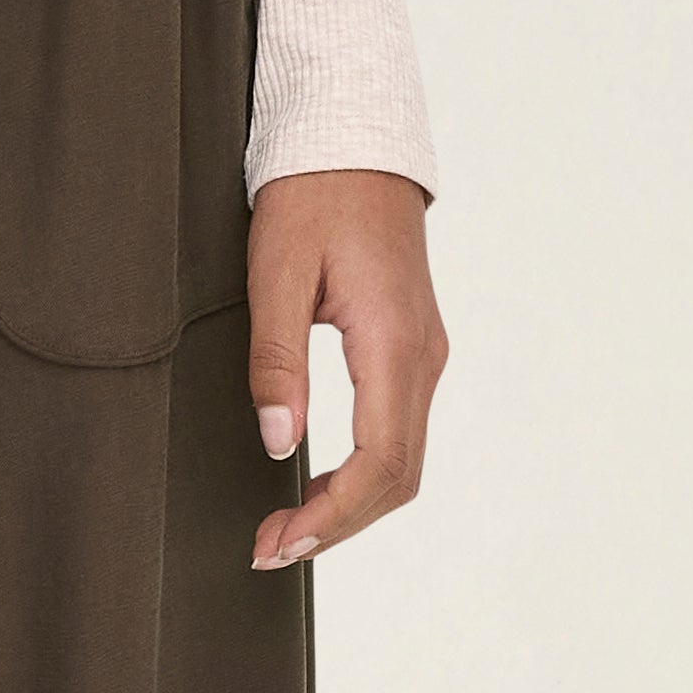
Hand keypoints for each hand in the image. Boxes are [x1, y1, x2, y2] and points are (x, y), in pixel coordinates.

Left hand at [244, 169, 446, 568]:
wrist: (354, 142)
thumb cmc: (312, 196)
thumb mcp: (275, 271)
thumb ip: (276, 359)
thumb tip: (279, 442)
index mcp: (393, 340)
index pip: (380, 459)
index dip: (332, 515)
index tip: (280, 542)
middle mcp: (422, 355)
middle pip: (397, 476)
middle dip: (337, 524)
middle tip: (269, 549)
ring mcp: (423, 354)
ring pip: (402, 461)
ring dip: (348, 506)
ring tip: (286, 529)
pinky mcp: (411, 351)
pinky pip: (397, 433)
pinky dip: (360, 476)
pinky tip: (316, 488)